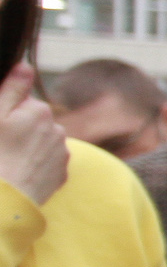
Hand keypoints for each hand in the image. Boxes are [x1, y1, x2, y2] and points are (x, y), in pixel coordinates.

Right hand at [0, 61, 67, 203]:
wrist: (5, 201)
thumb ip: (12, 88)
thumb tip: (26, 65)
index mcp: (39, 111)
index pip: (20, 101)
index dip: (4, 111)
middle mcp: (57, 129)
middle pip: (32, 121)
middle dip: (16, 128)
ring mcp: (61, 153)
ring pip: (40, 141)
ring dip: (26, 146)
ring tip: (7, 160)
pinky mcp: (60, 174)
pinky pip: (45, 161)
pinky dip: (33, 164)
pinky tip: (18, 172)